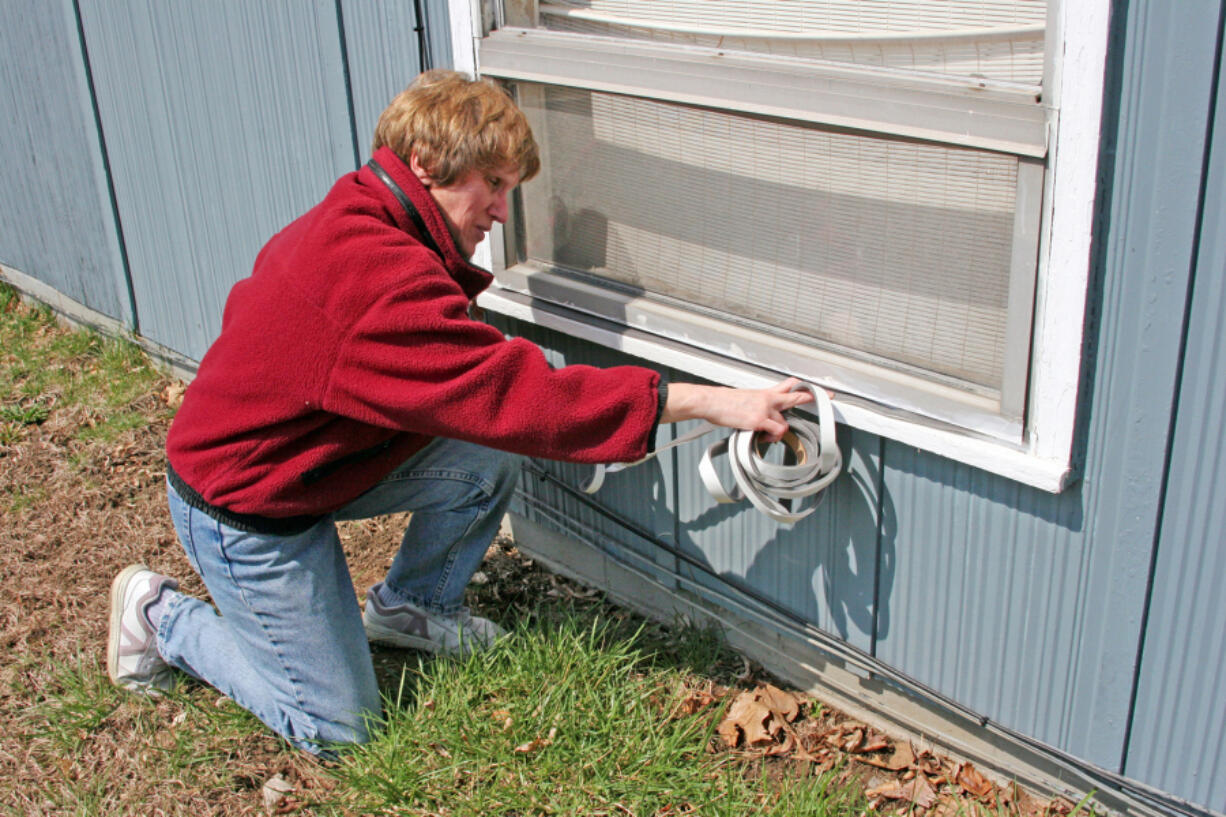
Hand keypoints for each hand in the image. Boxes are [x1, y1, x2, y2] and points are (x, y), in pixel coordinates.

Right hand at [661, 378, 818, 441]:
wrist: (711, 401)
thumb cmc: (723, 403)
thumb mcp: (744, 399)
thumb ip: (758, 405)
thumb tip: (762, 416)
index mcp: (765, 393)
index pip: (788, 385)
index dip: (802, 386)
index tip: (816, 388)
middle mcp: (768, 399)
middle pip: (796, 396)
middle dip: (813, 396)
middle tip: (830, 396)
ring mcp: (765, 408)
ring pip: (784, 424)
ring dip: (776, 433)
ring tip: (763, 435)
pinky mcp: (759, 420)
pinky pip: (775, 432)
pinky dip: (769, 438)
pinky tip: (760, 437)